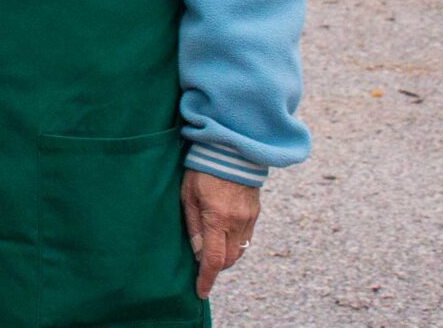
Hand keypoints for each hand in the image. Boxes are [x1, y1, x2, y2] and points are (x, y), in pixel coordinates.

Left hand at [180, 170, 260, 298]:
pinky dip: (233, 244)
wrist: (232, 149)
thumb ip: (193, 225)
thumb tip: (197, 252)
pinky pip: (245, 239)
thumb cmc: (202, 169)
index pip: (214, 259)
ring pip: (239, 251)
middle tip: (200, 267)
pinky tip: (221, 236)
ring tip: (209, 250)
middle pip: (229, 260)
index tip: (200, 292)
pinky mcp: (255, 214)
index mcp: (218, 218)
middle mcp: (238, 222)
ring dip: (225, 256)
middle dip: (215, 268)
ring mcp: (249, 219)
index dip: (207, 278)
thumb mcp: (187, 194)